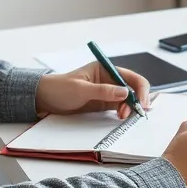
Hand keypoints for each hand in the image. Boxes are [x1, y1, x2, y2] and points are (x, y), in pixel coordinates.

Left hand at [35, 61, 150, 118]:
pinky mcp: (103, 104)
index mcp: (106, 69)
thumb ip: (103, 91)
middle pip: (133, 89)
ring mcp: (107, 92)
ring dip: (130, 109)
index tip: (141, 103)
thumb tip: (125, 93)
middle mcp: (109, 79)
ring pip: (128, 100)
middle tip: (131, 114)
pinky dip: (124, 113)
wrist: (44, 99)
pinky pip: (119, 108)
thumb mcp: (80, 89)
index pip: (131, 77)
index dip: (140, 89)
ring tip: (122, 118)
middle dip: (135, 101)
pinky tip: (122, 118)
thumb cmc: (59, 88)